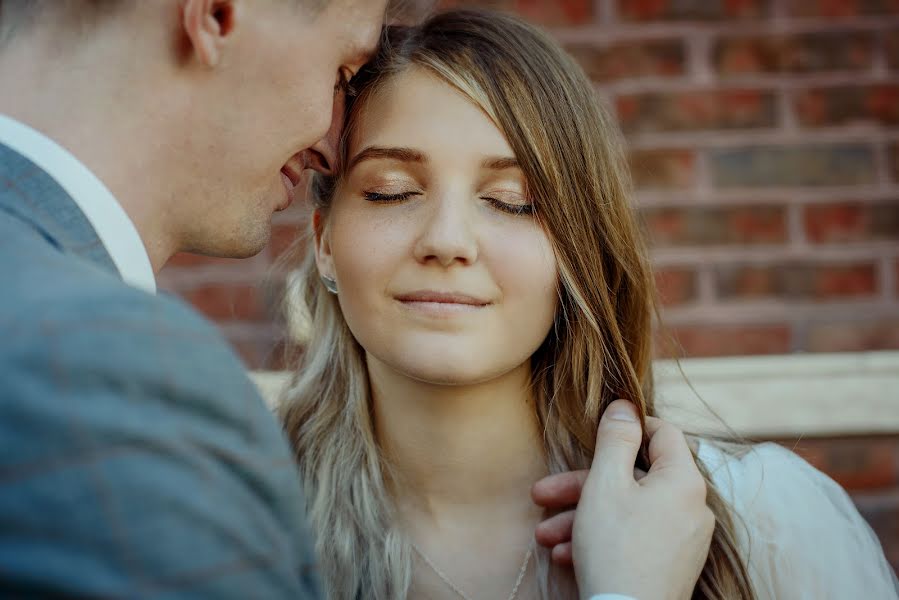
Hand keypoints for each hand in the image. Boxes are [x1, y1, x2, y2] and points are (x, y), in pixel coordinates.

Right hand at [531, 400, 713, 599]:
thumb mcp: (605, 484)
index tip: (595, 432)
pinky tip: (566, 553)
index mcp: (683, 481)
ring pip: (627, 511)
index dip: (628, 427)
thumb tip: (626, 405)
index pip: (663, 433)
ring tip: (545, 536)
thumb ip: (615, 439)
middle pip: (633, 478)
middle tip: (543, 493)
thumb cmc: (616, 549)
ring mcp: (684, 540)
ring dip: (582, 517)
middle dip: (582, 486)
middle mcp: (692, 507)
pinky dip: (600, 539)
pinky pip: (634, 538)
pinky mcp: (671, 565)